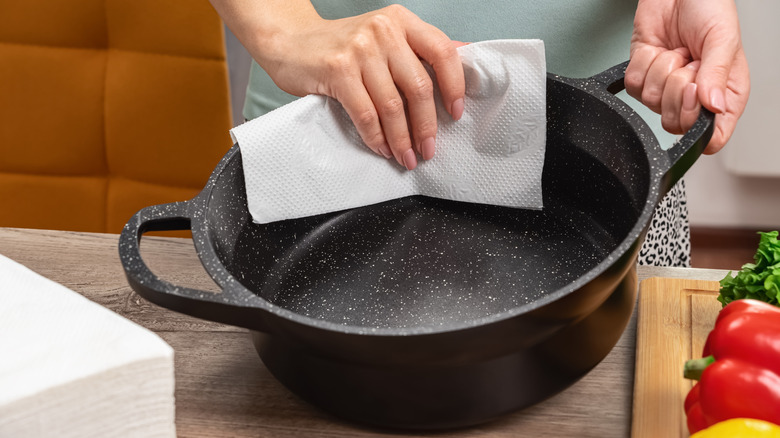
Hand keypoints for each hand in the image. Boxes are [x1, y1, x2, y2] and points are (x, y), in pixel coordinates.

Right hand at [213, 1, 464, 169]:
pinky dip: (376, 137)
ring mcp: (360, 49)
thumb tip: (463, 61)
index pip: (442, 51)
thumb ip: (417, 50)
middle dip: (426, 126)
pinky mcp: (338, 70)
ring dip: (402, 139)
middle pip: (419, 86)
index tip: (455, 113)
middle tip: (428, 149)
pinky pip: (366, 114)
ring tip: (406, 157)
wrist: (289, 41)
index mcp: (401, 21)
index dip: (454, 85)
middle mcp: (383, 30)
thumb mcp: (383, 38)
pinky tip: (381, 148)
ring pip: (392, 105)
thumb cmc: (340, 46)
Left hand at [625, 0, 749, 153]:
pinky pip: (633, 86)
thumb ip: (717, 74)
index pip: (712, 137)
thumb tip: (713, 107)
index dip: (698, 126)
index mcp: (723, 94)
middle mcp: (694, 96)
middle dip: (677, 90)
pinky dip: (644, 64)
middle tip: (689, 65)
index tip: (697, 97)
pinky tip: (659, 50)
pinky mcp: (644, 76)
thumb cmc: (709, 9)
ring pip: (651, 103)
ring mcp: (666, 88)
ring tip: (677, 52)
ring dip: (662, 70)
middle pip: (675, 123)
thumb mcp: (723, 38)